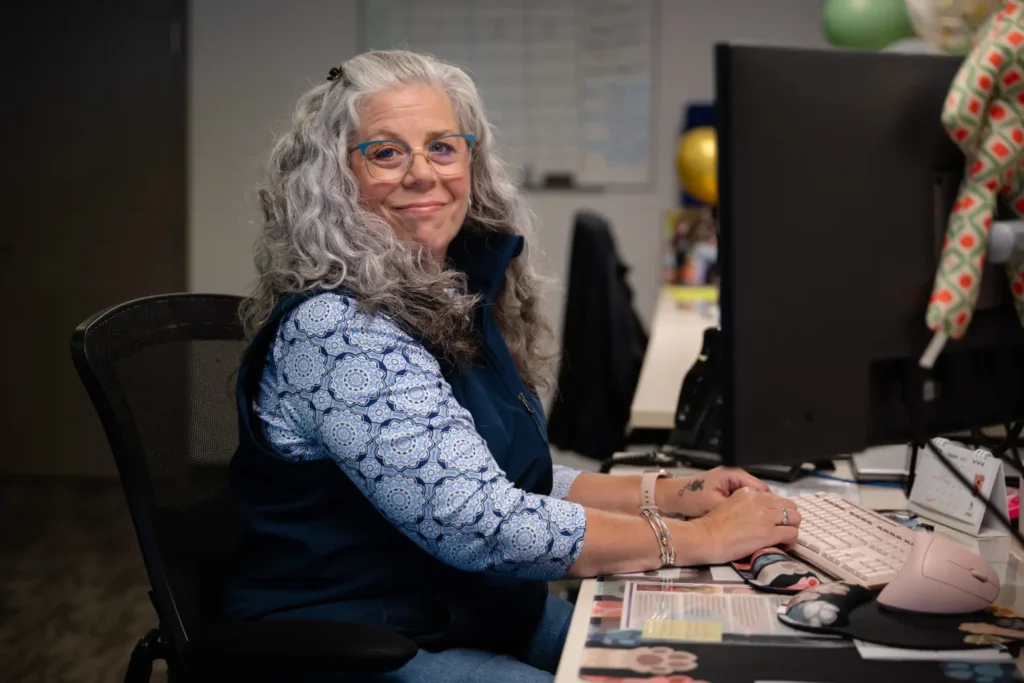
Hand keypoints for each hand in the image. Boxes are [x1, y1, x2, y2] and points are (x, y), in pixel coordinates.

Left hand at [661, 467, 769, 517]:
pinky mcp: (726, 492)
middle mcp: (735, 476)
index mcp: (735, 474)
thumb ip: (736, 508)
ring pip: (752, 499)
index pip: (762, 489)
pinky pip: (743, 502)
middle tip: (770, 526)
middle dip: (764, 509)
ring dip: (756, 511)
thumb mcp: (715, 504)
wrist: (672, 497)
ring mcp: (731, 484)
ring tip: (761, 526)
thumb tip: (755, 518)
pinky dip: (746, 511)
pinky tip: (748, 524)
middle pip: (760, 494)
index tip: (775, 520)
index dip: (770, 505)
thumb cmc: (691, 497)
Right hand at [684, 487, 800, 564]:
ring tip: (782, 537)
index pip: (775, 498)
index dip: (777, 510)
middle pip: (790, 505)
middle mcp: (760, 501)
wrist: (705, 538)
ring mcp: (766, 517)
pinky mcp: (769, 533)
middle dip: (789, 517)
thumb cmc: (712, 525)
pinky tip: (782, 545)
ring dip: (792, 528)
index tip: (772, 521)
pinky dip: (790, 541)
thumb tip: (761, 515)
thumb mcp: (729, 504)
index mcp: (749, 492)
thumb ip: (747, 504)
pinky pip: (792, 534)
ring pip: (796, 517)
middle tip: (781, 529)